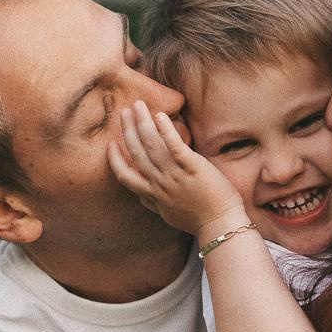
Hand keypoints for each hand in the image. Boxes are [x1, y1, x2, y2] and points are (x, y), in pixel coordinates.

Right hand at [107, 99, 247, 238]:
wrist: (220, 225)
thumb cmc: (198, 220)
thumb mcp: (168, 214)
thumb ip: (153, 203)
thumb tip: (141, 197)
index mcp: (153, 195)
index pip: (125, 176)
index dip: (115, 159)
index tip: (110, 144)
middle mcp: (159, 184)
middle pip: (136, 153)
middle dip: (128, 130)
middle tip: (124, 112)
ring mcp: (175, 175)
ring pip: (151, 145)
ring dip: (143, 123)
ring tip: (138, 106)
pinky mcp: (192, 167)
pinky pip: (174, 145)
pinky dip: (166, 130)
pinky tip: (160, 116)